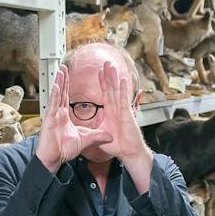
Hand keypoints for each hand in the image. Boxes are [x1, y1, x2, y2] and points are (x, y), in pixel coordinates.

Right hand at [36, 66, 112, 171]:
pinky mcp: (49, 121)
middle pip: (61, 93)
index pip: (66, 97)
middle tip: (64, 67)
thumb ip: (97, 136)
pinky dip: (55, 96)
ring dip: (59, 83)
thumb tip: (110, 135)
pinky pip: (53, 106)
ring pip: (56, 96)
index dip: (67, 86)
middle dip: (63, 80)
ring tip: (61, 71)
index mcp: (63, 116)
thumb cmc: (64, 150)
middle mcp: (57, 113)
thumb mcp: (86, 140)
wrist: (54, 159)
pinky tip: (57, 86)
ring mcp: (52, 116)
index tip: (68, 75)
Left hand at [95, 61, 153, 187]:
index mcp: (111, 112)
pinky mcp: (127, 114)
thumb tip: (86, 127)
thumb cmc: (118, 145)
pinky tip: (123, 80)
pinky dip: (124, 90)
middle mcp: (117, 108)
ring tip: (112, 66)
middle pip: (112, 88)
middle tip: (106, 62)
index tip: (99, 71)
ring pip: (117, 91)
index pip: (106, 93)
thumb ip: (95, 128)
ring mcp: (123, 110)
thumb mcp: (101, 134)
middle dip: (108, 75)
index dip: (102, 82)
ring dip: (115, 78)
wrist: (128, 153)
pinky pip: (125, 100)